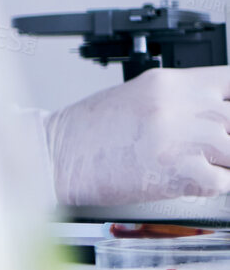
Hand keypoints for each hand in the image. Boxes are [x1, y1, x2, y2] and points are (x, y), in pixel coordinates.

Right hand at [45, 66, 229, 205]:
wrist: (56, 158)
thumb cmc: (88, 133)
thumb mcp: (139, 98)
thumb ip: (181, 101)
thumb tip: (217, 113)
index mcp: (170, 83)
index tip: (228, 113)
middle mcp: (180, 105)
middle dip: (226, 138)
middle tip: (209, 149)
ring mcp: (182, 138)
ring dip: (222, 164)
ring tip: (195, 166)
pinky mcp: (181, 172)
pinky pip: (223, 183)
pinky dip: (213, 186)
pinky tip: (188, 181)